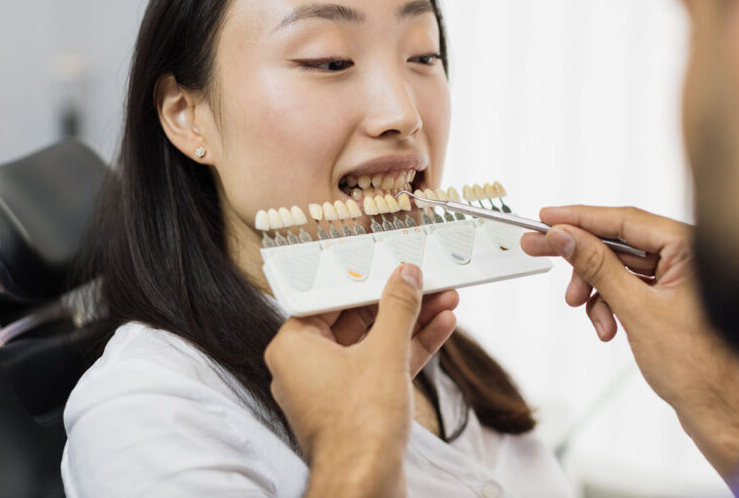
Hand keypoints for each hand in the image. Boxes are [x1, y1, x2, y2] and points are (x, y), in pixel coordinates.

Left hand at [265, 264, 457, 496]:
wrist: (366, 485)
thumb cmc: (358, 428)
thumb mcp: (384, 352)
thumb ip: (398, 307)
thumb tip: (405, 276)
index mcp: (293, 348)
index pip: (330, 297)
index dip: (364, 277)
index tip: (389, 263)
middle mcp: (307, 366)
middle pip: (357, 318)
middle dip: (399, 300)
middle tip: (426, 280)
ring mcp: (334, 388)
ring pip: (375, 342)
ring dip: (412, 321)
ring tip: (444, 299)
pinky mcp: (358, 406)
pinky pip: (383, 366)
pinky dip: (410, 348)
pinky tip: (440, 327)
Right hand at [521, 206, 738, 481]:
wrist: (719, 412)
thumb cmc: (697, 367)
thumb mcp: (636, 310)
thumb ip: (597, 267)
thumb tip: (565, 236)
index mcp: (690, 248)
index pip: (625, 219)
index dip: (580, 217)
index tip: (546, 217)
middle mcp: (687, 256)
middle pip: (619, 242)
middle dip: (583, 260)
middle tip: (540, 251)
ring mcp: (679, 277)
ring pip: (619, 267)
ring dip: (597, 291)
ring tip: (587, 314)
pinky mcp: (671, 297)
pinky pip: (629, 287)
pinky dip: (611, 305)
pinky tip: (608, 328)